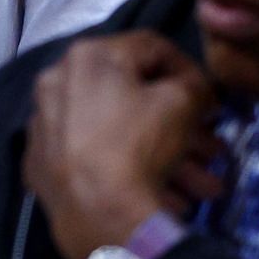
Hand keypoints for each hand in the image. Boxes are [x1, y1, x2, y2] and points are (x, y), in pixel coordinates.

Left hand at [22, 32, 224, 258]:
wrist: (94, 210)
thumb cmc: (137, 142)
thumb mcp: (181, 103)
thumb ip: (193, 85)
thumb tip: (194, 89)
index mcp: (86, 56)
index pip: (151, 48)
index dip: (191, 71)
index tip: (213, 101)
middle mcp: (57, 83)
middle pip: (136, 99)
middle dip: (185, 129)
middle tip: (214, 151)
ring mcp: (47, 126)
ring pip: (121, 135)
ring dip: (172, 159)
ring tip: (206, 189)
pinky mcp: (44, 165)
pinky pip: (98, 161)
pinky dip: (133, 174)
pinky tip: (171, 199)